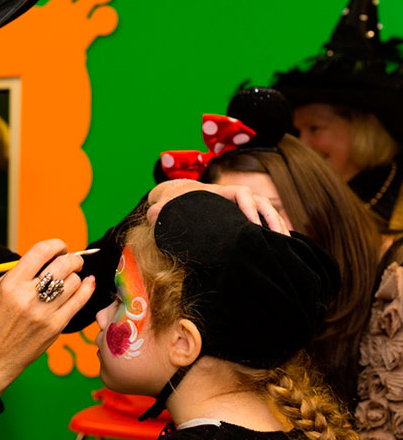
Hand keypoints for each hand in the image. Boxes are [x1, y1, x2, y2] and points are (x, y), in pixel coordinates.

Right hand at [0, 239, 95, 401]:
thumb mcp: (0, 290)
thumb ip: (22, 271)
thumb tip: (50, 255)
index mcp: (11, 284)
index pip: (41, 252)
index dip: (56, 244)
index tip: (61, 247)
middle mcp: (28, 296)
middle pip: (62, 265)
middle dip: (73, 258)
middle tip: (73, 260)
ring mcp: (44, 313)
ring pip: (74, 281)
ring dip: (75, 276)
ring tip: (70, 279)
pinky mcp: (56, 327)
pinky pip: (79, 300)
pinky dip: (87, 288)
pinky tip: (87, 283)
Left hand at [146, 179, 289, 235]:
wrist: (181, 199)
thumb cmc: (175, 204)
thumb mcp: (166, 206)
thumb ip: (159, 210)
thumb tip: (153, 215)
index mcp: (219, 192)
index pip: (241, 193)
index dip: (249, 207)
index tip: (253, 224)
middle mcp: (235, 197)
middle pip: (261, 202)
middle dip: (271, 219)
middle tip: (278, 239)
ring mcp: (243, 207)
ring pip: (268, 212)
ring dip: (278, 226)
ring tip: (286, 245)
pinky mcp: (246, 217)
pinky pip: (266, 221)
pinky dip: (275, 231)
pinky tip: (284, 247)